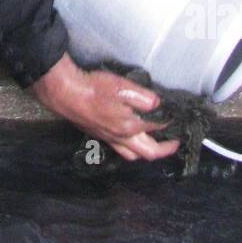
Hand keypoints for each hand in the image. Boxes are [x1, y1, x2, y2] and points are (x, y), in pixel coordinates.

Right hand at [31, 52, 179, 162]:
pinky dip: (129, 148)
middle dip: (165, 149)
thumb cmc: (93, 90)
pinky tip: (128, 137)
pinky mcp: (99, 135)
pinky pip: (119, 149)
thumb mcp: (122, 88)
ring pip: (132, 154)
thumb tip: (158, 105)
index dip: (169, 122)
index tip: (176, 116)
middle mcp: (121, 137)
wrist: (66, 93)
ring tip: (153, 143)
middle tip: (174, 143)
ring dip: (146, 151)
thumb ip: (144, 98)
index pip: (157, 128)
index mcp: (130, 127)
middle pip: (148, 152)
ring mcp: (109, 138)